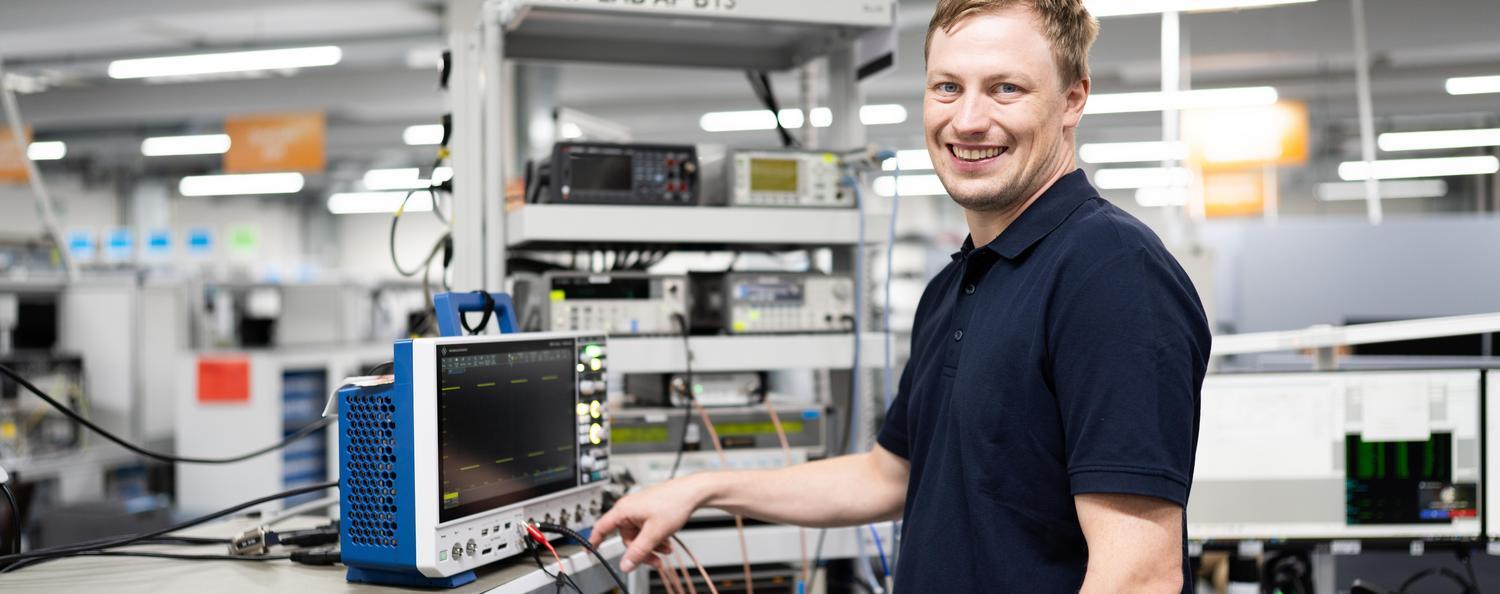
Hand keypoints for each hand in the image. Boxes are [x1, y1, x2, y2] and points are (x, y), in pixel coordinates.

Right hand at [590, 476, 707, 571]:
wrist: (693, 492)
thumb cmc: (674, 502)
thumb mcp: (654, 533)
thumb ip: (638, 551)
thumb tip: (625, 564)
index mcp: (624, 510)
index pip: (602, 527)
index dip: (594, 540)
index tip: (589, 550)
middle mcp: (629, 508)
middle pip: (626, 538)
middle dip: (640, 551)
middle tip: (654, 560)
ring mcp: (640, 510)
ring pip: (639, 536)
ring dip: (651, 546)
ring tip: (665, 551)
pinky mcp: (650, 511)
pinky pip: (647, 530)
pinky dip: (655, 538)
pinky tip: (667, 543)